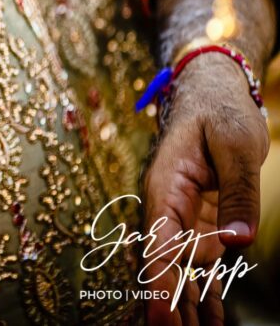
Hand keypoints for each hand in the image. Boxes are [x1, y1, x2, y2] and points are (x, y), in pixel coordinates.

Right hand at [142, 54, 268, 324]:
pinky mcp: (201, 219)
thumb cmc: (220, 111)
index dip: (158, 283)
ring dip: (188, 305)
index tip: (159, 317)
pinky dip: (207, 289)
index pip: (158, 243)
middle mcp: (167, 206)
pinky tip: (211, 317)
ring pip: (184, 269)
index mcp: (164, 187)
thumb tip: (236, 244)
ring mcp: (184, 215)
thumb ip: (236, 196)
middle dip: (169, 305)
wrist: (211, 90)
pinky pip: (203, 260)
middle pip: (165, 264)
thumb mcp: (236, 147)